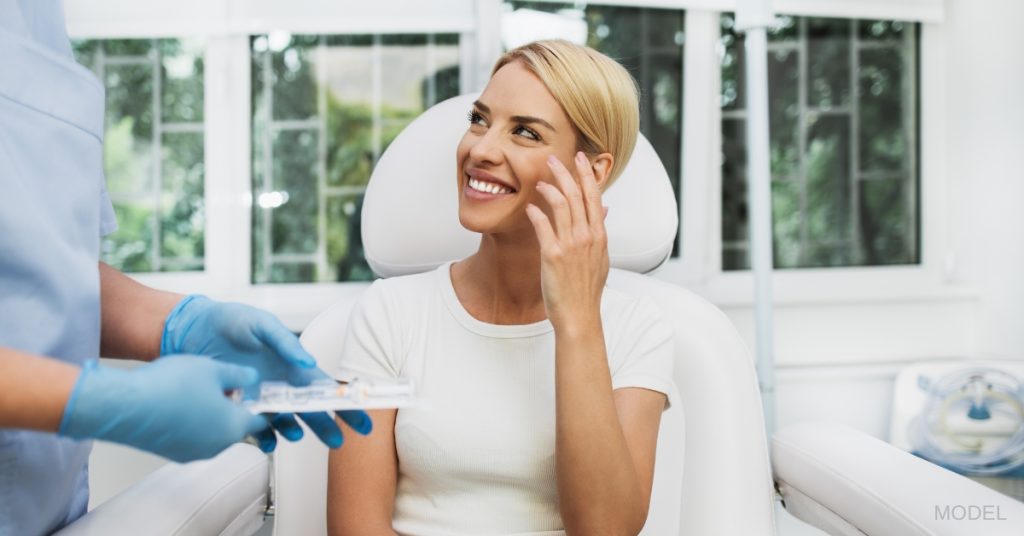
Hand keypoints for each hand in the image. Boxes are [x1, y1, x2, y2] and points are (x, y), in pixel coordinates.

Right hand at [59, 356, 268, 461]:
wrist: (125, 405)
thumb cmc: (168, 387)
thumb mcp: (214, 369)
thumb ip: (240, 375)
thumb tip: (252, 378)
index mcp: (234, 426)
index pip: (263, 420)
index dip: (267, 405)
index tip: (267, 396)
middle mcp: (217, 446)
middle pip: (238, 426)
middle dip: (236, 407)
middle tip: (229, 386)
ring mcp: (193, 452)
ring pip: (214, 432)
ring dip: (213, 414)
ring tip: (200, 390)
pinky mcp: (172, 452)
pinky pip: (193, 437)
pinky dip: (194, 422)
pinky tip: (180, 402)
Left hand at [161, 296, 371, 449]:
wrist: (193, 329)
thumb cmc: (231, 321)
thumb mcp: (261, 325)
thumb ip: (285, 343)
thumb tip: (308, 362)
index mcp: (293, 365)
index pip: (325, 388)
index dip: (344, 405)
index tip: (360, 420)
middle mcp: (281, 385)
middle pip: (311, 411)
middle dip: (326, 427)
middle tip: (338, 443)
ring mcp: (262, 398)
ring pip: (286, 423)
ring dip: (293, 432)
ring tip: (295, 435)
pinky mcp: (240, 407)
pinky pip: (256, 430)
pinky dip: (264, 438)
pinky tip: (266, 442)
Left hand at [525, 152, 609, 330]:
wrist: (580, 316)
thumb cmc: (587, 290)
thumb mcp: (601, 258)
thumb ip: (599, 231)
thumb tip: (603, 210)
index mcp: (599, 236)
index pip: (594, 196)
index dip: (586, 174)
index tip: (579, 158)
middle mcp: (588, 237)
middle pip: (577, 195)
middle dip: (565, 172)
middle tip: (553, 159)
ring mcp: (571, 245)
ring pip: (561, 205)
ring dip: (549, 188)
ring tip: (540, 181)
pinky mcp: (554, 255)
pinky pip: (543, 226)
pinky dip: (536, 213)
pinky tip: (530, 207)